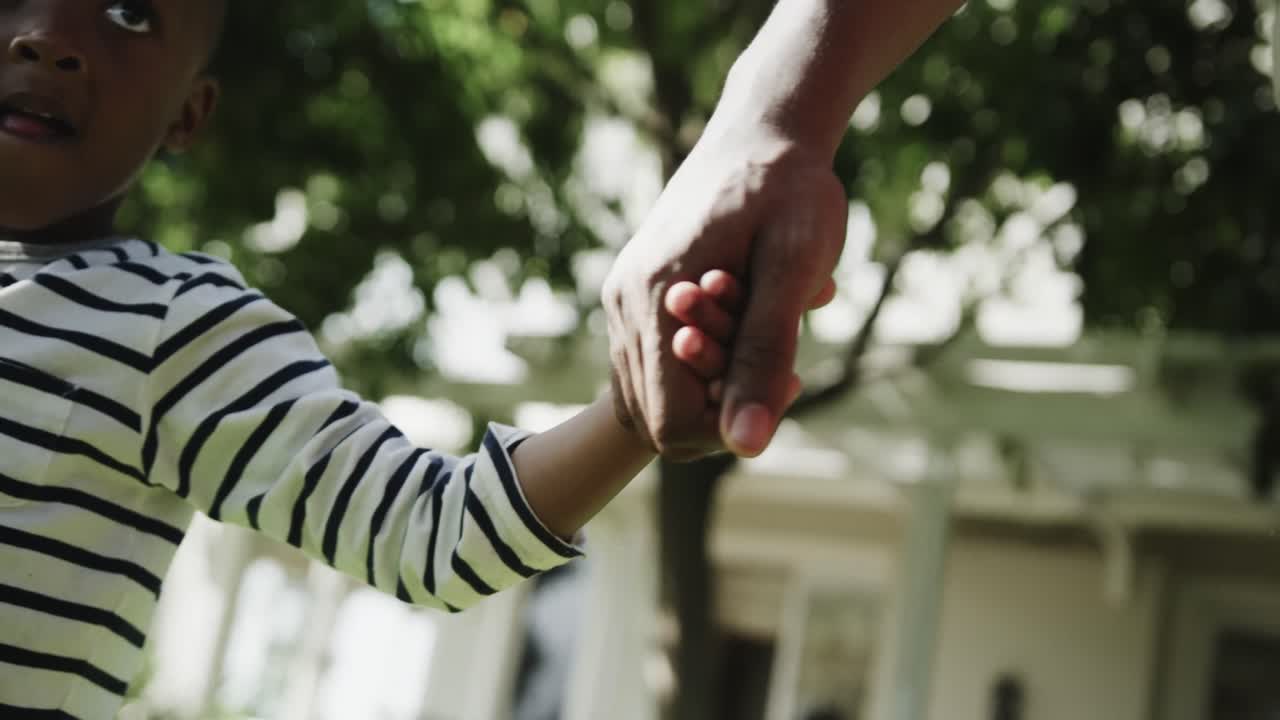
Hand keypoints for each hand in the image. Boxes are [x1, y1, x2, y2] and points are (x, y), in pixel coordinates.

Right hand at [602, 127, 846, 459]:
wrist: (762, 129)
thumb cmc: (788, 190)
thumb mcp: (791, 270)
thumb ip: (764, 355)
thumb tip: (748, 446)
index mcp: (653, 301)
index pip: (671, 425)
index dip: (731, 424)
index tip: (785, 379)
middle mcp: (622, 304)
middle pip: (659, 418)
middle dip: (725, 404)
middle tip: (783, 356)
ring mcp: (620, 299)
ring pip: (654, 395)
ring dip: (713, 384)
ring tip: (762, 332)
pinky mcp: (631, 294)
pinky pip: (654, 364)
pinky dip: (698, 363)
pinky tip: (741, 323)